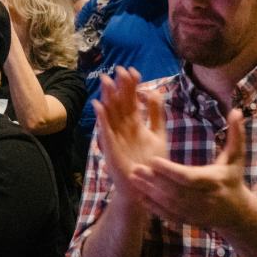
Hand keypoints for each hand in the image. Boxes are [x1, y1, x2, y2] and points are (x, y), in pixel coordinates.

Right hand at [91, 66, 166, 202]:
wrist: (146, 187)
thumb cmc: (152, 162)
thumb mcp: (159, 134)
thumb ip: (157, 113)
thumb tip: (156, 90)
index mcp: (135, 123)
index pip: (131, 99)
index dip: (131, 85)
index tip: (132, 70)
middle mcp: (124, 127)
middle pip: (120, 102)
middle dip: (118, 86)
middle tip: (118, 69)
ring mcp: (116, 136)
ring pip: (110, 113)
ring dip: (107, 97)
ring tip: (106, 80)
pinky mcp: (110, 148)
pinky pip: (104, 131)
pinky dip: (101, 118)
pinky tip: (98, 105)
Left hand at [129, 107, 251, 231]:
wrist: (237, 212)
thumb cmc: (234, 177)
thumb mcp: (237, 156)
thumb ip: (236, 134)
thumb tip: (236, 110)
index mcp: (214, 181)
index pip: (189, 177)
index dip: (170, 170)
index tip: (153, 160)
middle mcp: (204, 199)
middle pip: (175, 191)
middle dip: (154, 181)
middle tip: (136, 168)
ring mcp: (196, 212)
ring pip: (169, 204)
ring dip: (150, 192)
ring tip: (133, 178)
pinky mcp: (189, 221)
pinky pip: (169, 215)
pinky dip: (154, 207)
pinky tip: (139, 196)